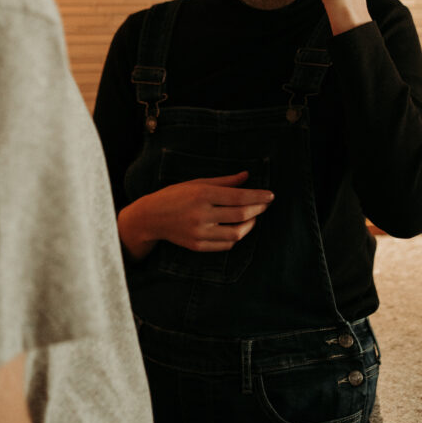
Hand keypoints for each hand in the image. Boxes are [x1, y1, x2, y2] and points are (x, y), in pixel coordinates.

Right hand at [117, 172, 273, 259]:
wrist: (150, 217)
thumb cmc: (175, 195)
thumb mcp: (197, 183)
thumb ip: (224, 181)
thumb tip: (247, 176)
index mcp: (202, 195)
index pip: (239, 197)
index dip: (258, 196)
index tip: (271, 195)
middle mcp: (201, 215)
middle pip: (241, 215)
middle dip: (258, 209)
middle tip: (265, 204)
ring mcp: (199, 233)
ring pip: (236, 233)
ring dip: (250, 225)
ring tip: (253, 216)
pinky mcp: (197, 246)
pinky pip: (226, 244)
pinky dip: (237, 236)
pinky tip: (239, 227)